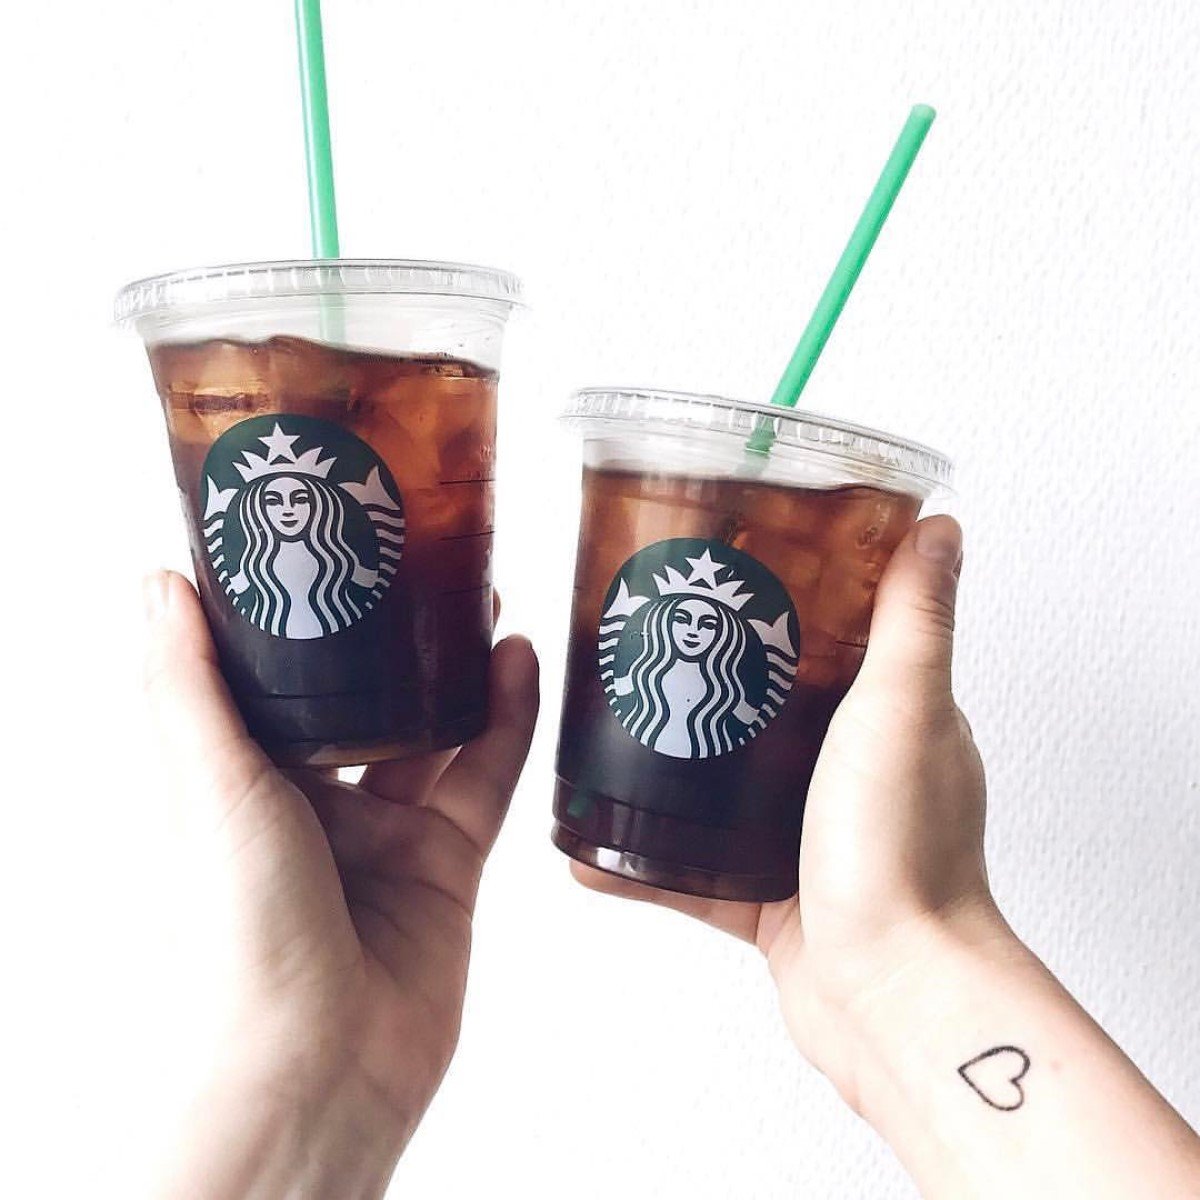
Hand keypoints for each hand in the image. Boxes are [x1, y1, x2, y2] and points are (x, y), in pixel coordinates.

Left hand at [143, 572, 537, 1195]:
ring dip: (459, 669)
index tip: (332, 553)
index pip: (276, 681)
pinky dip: (506, 720)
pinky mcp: (446, 864)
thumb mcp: (209, 787)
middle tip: (426, 568)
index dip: (304, 619)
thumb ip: (189, 685)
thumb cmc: (239, 937)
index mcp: (243, 784)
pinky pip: (484, 777)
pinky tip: (520, 663)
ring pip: (433, 732)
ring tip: (486, 597)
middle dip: (396, 639)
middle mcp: (312, 806)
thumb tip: (157, 581)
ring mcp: (384, 835)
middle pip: (365, 700)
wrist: (317, 1066)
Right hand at [573, 516, 1003, 1104]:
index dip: (794, 604)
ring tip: (608, 733)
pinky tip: (590, 849)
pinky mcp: (771, 897)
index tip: (733, 573)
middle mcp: (855, 780)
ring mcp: (811, 840)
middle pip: (774, 711)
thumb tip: (939, 526)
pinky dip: (646, 862)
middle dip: (715, 679)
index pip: (844, 644)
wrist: (887, 993)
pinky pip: (696, 869)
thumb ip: (911, 621)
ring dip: (673, 768)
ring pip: (728, 790)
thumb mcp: (902, 708)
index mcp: (893, 726)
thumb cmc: (903, 855)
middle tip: (648, 644)